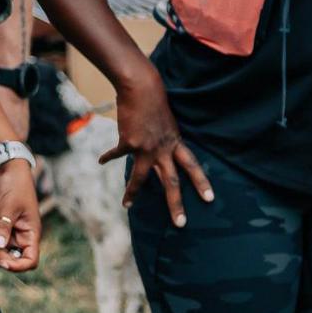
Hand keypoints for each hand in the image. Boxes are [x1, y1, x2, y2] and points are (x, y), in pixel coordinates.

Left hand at [0, 158, 40, 271]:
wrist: (5, 168)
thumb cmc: (15, 185)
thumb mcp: (9, 206)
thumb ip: (4, 226)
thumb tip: (0, 245)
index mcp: (31, 233)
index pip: (30, 260)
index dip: (19, 266)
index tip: (3, 263)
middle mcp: (22, 235)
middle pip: (13, 259)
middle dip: (1, 258)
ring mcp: (10, 231)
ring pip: (2, 251)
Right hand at [107, 68, 213, 226]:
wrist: (141, 88)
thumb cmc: (155, 101)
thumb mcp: (167, 123)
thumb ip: (164, 140)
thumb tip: (158, 152)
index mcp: (175, 143)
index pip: (192, 166)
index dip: (201, 182)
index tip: (209, 199)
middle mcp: (163, 149)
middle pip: (171, 181)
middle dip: (175, 204)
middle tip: (180, 223)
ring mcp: (146, 147)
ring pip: (141, 177)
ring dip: (133, 193)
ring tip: (126, 206)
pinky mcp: (129, 142)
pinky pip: (117, 154)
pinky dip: (108, 156)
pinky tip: (102, 161)